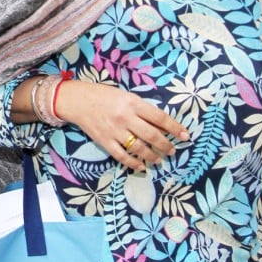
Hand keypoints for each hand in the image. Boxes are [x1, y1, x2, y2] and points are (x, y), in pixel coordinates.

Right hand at [55, 81, 189, 170]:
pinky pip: (122, 156)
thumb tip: (161, 125)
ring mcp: (114, 130)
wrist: (76, 100)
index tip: (185, 135)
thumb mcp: (125, 96)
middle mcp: (125, 117)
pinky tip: (141, 166)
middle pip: (152, 135)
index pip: (159, 117)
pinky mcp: (104, 141)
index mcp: (132, 103)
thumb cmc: (103, 95)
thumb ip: (141, 109)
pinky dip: (133, 163)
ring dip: (152, 156)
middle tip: (172, 150)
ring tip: (159, 160)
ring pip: (139, 148)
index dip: (174, 128)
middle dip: (166, 146)